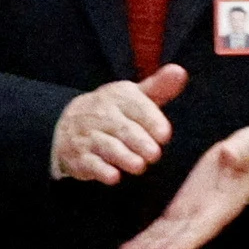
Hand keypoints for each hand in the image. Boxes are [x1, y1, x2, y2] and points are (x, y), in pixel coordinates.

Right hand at [52, 60, 188, 184]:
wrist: (68, 125)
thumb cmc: (113, 112)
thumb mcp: (134, 97)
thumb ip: (159, 87)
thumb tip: (180, 71)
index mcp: (117, 97)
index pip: (135, 106)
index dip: (151, 120)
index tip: (165, 134)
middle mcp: (100, 114)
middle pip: (122, 128)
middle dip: (138, 141)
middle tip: (154, 154)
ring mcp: (87, 135)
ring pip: (106, 146)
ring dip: (122, 157)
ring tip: (139, 166)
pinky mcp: (77, 157)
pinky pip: (88, 163)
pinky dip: (100, 170)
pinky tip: (113, 177)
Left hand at [105, 123, 248, 248]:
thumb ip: (242, 151)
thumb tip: (231, 152)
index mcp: (218, 207)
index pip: (194, 232)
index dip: (174, 248)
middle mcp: (202, 218)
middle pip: (171, 242)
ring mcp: (190, 215)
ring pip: (161, 239)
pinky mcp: (181, 209)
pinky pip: (159, 229)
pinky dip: (141, 241)